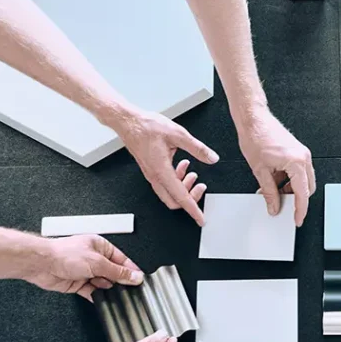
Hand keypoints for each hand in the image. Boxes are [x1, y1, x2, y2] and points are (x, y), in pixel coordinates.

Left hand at [23, 235, 143, 300]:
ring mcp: (85, 271)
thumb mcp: (98, 263)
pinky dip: (96, 296)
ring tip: (111, 293)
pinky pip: (91, 292)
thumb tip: (134, 276)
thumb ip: (118, 272)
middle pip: (113, 272)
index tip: (140, 280)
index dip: (131, 270)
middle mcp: (93, 258)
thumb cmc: (64, 254)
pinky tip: (101, 299)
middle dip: (119, 281)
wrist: (42, 264)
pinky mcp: (78, 283)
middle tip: (128, 289)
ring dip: (106, 289)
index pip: (121, 259)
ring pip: (103, 283)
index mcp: (100, 246)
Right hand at [112, 108, 216, 224]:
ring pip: (170, 193)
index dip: (193, 210)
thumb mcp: (178, 134)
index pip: (181, 198)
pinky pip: (165, 184)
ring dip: (184, 186)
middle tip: (201, 186)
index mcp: (161, 171)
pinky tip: (182, 165)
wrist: (128, 122)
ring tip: (192, 173)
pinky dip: (177, 180)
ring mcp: (151, 174)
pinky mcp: (150, 170)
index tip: (201, 219)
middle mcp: (155, 176)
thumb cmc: (146, 126)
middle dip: (190, 197)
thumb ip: (197, 148)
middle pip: (174, 201)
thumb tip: (211, 158)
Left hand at [237, 108, 315, 226]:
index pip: (302, 193)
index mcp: (296, 162)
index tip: (297, 219)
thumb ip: (269, 192)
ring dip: (290, 188)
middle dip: (295, 199)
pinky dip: (289, 179)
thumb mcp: (260, 170)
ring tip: (273, 190)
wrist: (253, 119)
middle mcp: (303, 157)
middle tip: (281, 205)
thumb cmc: (256, 137)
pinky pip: (298, 171)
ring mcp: (301, 153)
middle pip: (307, 188)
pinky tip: (274, 180)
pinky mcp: (297, 151)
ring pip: (303, 180)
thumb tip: (274, 206)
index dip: (300, 209)